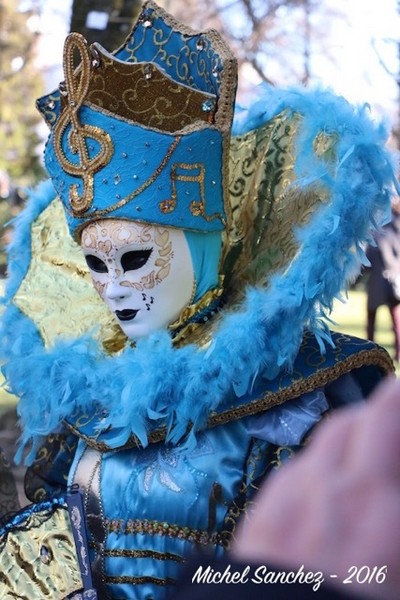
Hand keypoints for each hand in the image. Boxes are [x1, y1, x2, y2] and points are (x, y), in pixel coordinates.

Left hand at [232, 377, 399, 598]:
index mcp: (384, 514)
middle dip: (390, 411)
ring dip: (356, 436)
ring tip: (370, 459)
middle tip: (399, 423)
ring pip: (329, 437)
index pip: (394, 418)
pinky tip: (329, 489)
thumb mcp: (398, 568)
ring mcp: (292, 494)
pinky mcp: (263, 508)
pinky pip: (299, 465)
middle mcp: (335, 490)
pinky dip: (322, 464)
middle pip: (366, 419)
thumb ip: (395, 513)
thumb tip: (394, 502)